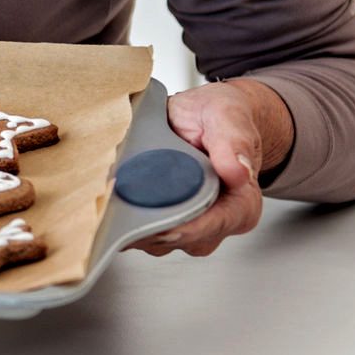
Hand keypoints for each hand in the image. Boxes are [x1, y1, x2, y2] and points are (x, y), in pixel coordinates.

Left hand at [131, 78, 293, 257]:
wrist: (207, 115)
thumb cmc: (220, 116)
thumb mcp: (228, 115)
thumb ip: (234, 142)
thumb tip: (237, 172)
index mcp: (241, 205)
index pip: (210, 228)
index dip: (180, 228)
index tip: (151, 221)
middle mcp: (216, 221)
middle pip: (178, 239)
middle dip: (147, 225)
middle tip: (118, 205)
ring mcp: (190, 225)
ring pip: (156, 239)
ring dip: (132, 221)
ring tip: (113, 194)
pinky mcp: (166, 220)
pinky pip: (143, 229)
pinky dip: (126, 215)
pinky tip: (114, 197)